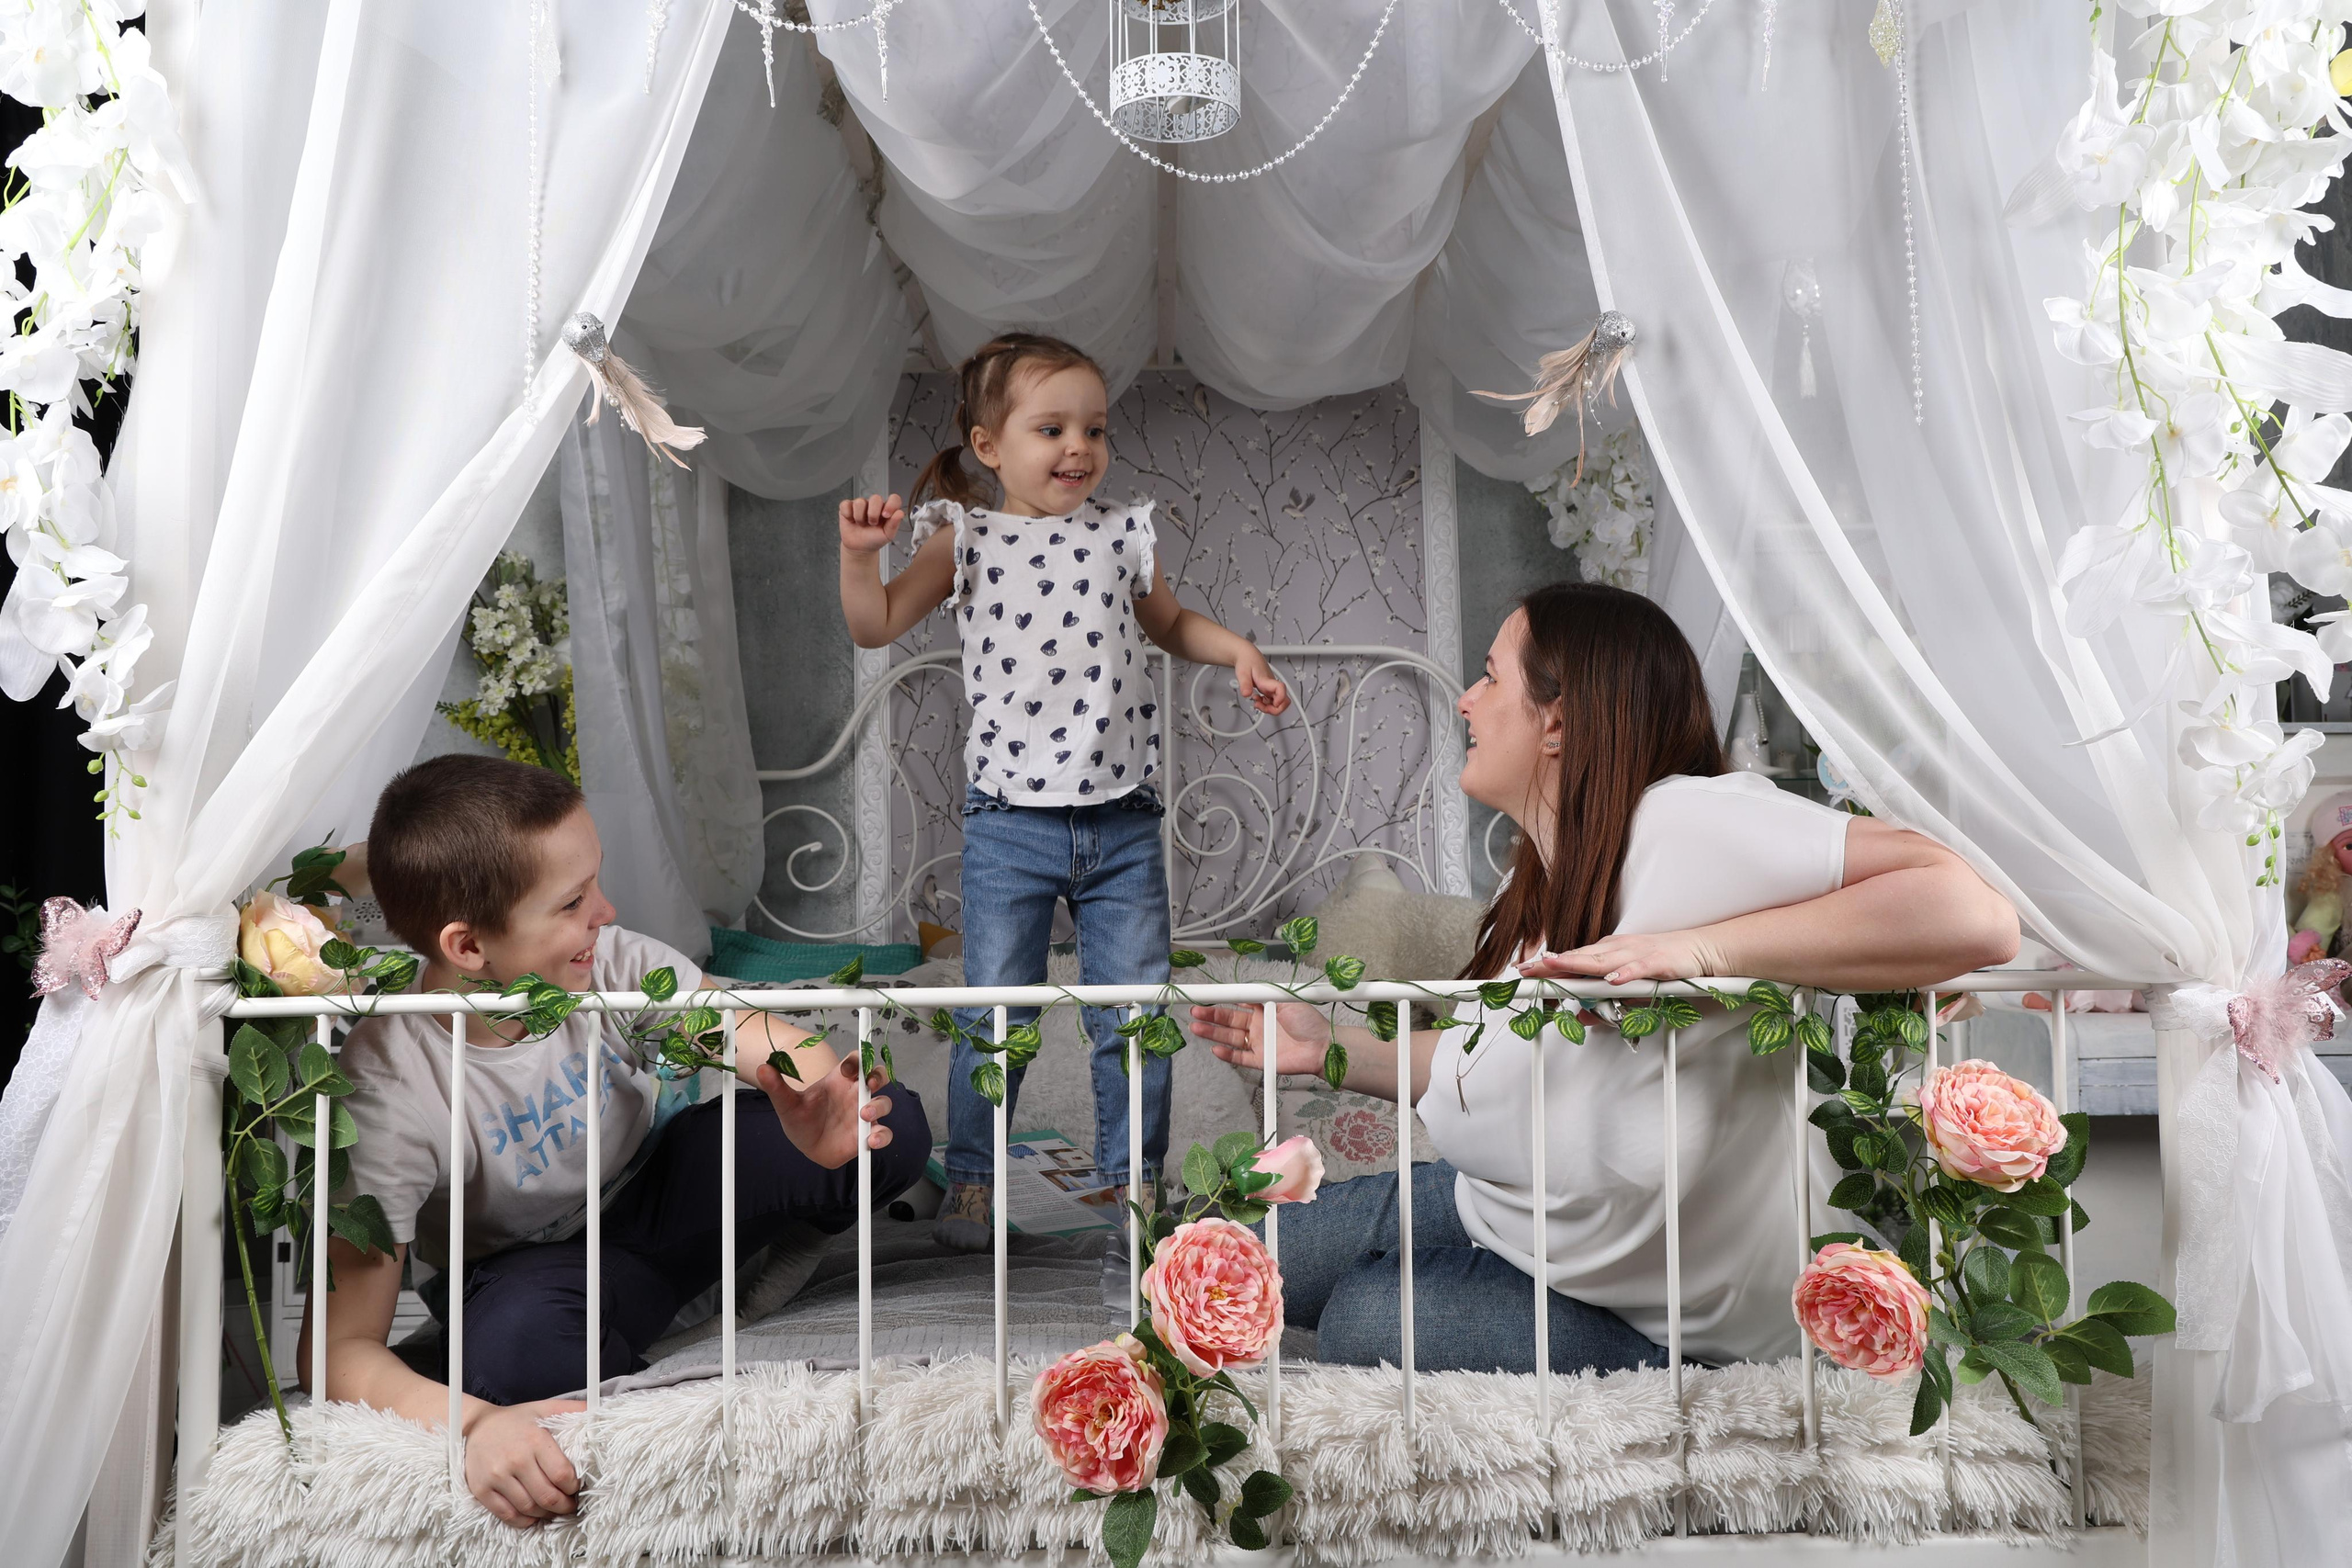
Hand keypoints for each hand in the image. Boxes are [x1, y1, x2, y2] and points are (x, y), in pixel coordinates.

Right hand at [464, 1399, 583, 1525]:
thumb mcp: (544, 1409)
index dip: (574, 1486)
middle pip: (547, 1496)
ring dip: (546, 1515)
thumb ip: (572, 1409)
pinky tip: (533, 1515)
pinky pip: (507, 1515)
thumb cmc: (516, 1420)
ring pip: (529, 1508)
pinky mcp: (482, 1490)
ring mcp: (497, 1477)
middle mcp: (515, 1460)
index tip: (576, 1487)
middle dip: (564, 1506)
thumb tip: (601, 1410)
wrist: (475, 1426)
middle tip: (570, 1506)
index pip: (562, 1474)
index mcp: (535, 1440)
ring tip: (553, 1510)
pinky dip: (524, 1521)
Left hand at [758, 1053, 896, 1170]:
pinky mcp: (867, 1134)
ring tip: (864, 1115)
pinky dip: (882, 1135)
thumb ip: (777, 1087)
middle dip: (877, 1077)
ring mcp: (864, 1114)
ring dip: (879, 1106)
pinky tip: (871, 1140)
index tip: (846, 1070)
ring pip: (884, 1103)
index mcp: (840, 1081)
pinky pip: (884, 1132)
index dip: (857, 1060)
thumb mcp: (787, 1104)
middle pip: (877, 1076)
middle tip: (868, 1084)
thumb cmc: (800, 1120)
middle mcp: (855, 1095)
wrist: (805, 1146)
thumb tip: (762, 1068)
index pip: (857, 1061)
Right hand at [839, 492, 903, 555]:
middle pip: (875, 498)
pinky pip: (846, 504)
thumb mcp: (887, 535)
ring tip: (861, 524)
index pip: (893, 499)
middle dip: (873, 514)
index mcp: (886, 509)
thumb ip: (894, 524)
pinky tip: (851, 520)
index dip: (891, 505)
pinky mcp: (847, 507)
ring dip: (860, 517)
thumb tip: (900, 513)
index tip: (886, 515)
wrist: (859, 548)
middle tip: (872, 524)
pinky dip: (848, 515)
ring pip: (859, 502)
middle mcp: (874, 505)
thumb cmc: (874, 540)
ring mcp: (861, 505)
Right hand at [1188, 1001, 1328, 1075]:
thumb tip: (1242, 989)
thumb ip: (1263, 995)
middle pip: (1229, 1019)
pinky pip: (1240, 1057)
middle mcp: (1258, 1024)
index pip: (1237, 1002)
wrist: (1322, 1046)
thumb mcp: (1286, 1000)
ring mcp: (1258, 1043)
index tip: (1205, 995)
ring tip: (1196, 1028)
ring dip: (1213, 1032)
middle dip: (1211, 1015)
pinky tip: (1215, 1049)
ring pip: (1230, 1037)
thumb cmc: (1308, 1022)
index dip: (1221, 999)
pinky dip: (1227, 1054)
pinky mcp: (1261, 1060)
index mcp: (1263, 1008)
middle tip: (1194, 1011)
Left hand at [1234, 650, 1289, 716]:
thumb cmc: (1247, 662)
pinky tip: (1257, 700)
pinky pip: (1272, 701)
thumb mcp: (1242, 673)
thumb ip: (1245, 684)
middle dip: (1274, 709)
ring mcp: (1271, 688)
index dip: (1280, 698)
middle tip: (1260, 707)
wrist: (1248, 656)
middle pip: (1284, 701)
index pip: (1281, 688)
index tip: (1273, 703)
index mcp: (1267, 680)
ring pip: (1279, 703)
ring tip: (1256, 703)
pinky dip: (1265, 705)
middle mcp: (1272, 685)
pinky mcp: (1268, 690)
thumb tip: (1247, 694)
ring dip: (1269, 708)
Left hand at [1521, 929, 1728, 986]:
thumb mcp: (1630, 988)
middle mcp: (1618, 950)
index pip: (1573, 959)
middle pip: (1580, 957)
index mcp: (1609, 953)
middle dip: (1553, 964)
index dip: (1548, 966)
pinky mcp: (1657, 961)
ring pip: (1603, 960)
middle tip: (1529, 970)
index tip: (1524, 971)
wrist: (1698, 949)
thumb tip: (1581, 1016)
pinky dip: (1625, 974)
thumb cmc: (1663, 963)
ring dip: (1578, 963)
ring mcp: (1636, 954)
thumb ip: (1605, 1002)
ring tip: (1557, 967)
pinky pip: (1638, 968)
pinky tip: (1612, 980)